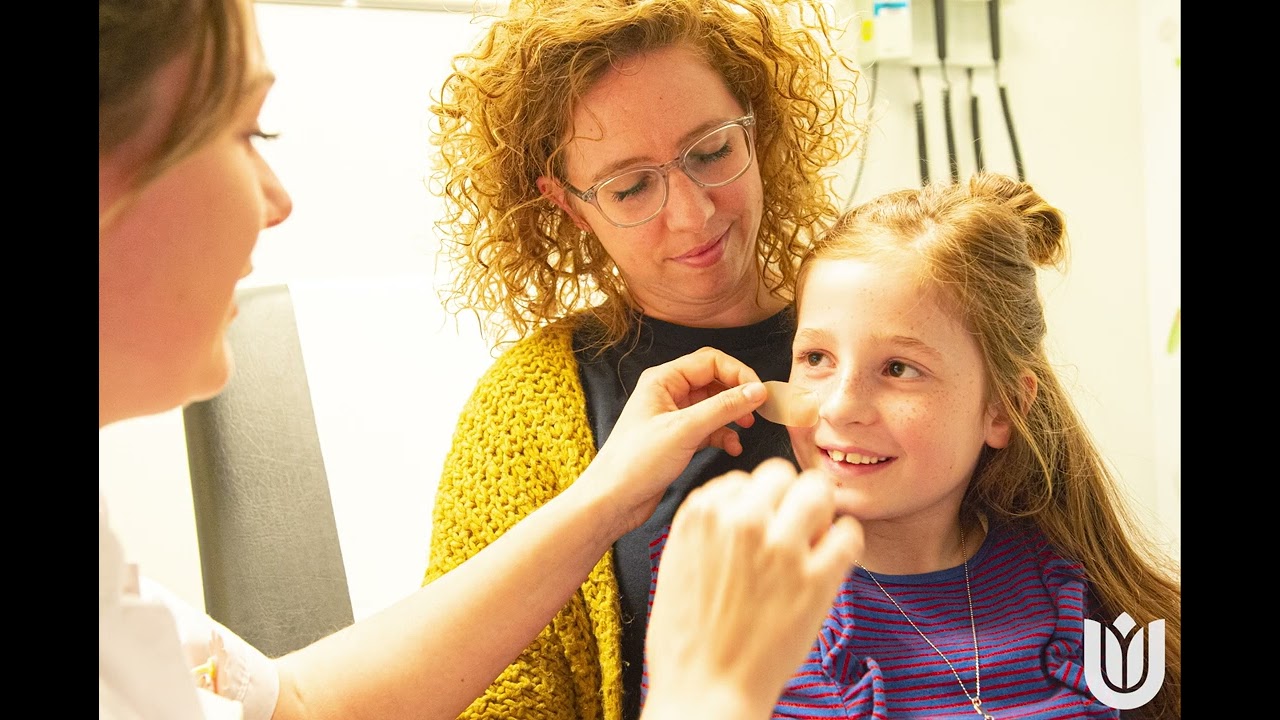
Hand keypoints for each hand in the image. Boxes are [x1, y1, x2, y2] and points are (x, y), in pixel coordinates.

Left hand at [585, 346, 766, 534]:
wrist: (612, 500)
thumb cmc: (635, 462)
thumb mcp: (685, 430)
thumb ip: (724, 408)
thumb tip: (757, 391)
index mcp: (663, 380)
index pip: (711, 361)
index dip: (739, 374)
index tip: (760, 393)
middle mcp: (667, 393)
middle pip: (714, 380)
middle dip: (738, 394)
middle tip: (759, 410)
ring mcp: (673, 416)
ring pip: (713, 405)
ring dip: (732, 415)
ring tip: (747, 428)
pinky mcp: (677, 438)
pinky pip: (708, 427)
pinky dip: (723, 435)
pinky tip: (732, 447)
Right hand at [641, 458, 861, 719]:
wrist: (704, 691)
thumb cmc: (686, 638)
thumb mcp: (676, 563)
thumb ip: (708, 526)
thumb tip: (742, 503)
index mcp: (703, 514)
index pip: (744, 479)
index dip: (755, 503)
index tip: (758, 526)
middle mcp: (742, 521)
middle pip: (782, 475)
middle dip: (787, 498)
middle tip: (790, 527)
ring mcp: (781, 548)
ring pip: (818, 492)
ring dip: (820, 512)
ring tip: (814, 538)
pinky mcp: (816, 580)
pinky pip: (849, 533)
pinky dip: (846, 541)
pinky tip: (834, 558)